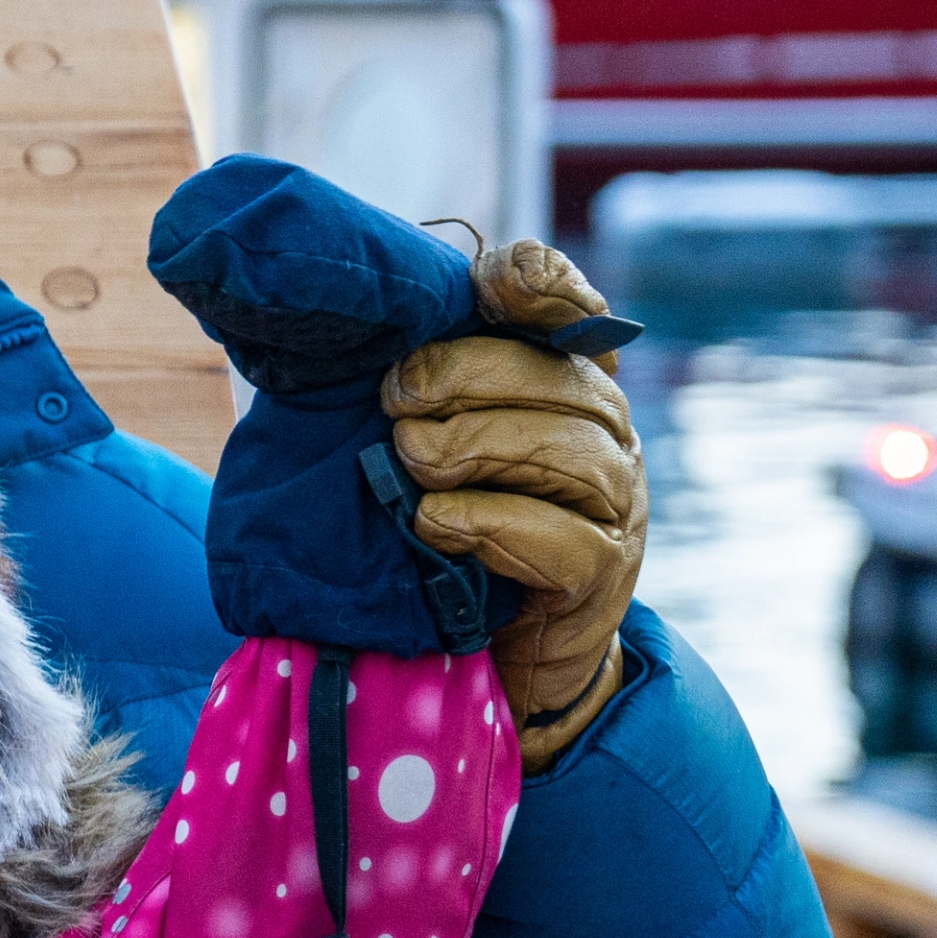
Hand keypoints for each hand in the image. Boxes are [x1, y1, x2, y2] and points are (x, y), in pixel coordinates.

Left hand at [384, 240, 644, 768]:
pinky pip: (558, 536)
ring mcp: (616, 503)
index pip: (572, 311)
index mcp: (563, 382)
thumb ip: (402, 384)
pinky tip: (433, 523)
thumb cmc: (444, 529)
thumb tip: (320, 321)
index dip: (542, 286)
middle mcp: (604, 432)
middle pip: (557, 376)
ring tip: (409, 460)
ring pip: (565, 449)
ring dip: (473, 446)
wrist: (492, 652)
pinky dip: (485, 523)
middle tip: (392, 399)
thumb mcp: (420, 441)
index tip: (486, 284)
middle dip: (465, 376)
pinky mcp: (602, 573)